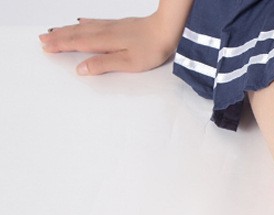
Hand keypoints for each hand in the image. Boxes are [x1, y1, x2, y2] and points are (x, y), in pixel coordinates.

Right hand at [39, 14, 182, 75]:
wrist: (165, 30)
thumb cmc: (150, 49)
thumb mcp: (127, 62)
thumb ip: (103, 64)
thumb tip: (81, 69)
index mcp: (104, 42)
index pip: (77, 43)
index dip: (60, 45)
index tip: (45, 47)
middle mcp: (104, 31)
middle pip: (76, 34)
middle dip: (59, 37)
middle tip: (42, 39)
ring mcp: (111, 26)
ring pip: (83, 27)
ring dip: (67, 30)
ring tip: (54, 31)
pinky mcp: (119, 24)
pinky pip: (95, 22)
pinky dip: (84, 22)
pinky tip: (81, 21)